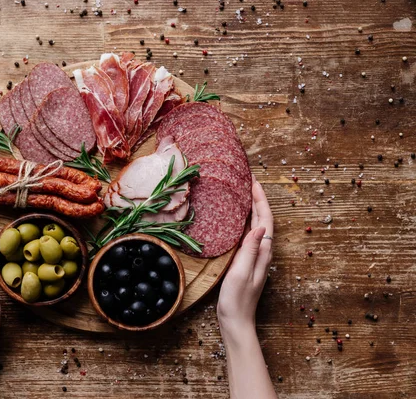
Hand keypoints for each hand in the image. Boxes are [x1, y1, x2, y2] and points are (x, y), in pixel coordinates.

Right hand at [217, 176, 272, 333]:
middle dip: (257, 199)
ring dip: (252, 208)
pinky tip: (236, 218)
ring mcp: (255, 257)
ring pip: (257, 226)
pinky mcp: (246, 261)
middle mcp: (262, 252)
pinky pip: (248, 235)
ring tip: (242, 193)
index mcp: (263, 253)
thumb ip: (250, 250)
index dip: (261, 200)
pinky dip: (244, 221)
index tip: (253, 181)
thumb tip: (259, 226)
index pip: (265, 220)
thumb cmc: (237, 300)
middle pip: (263, 220)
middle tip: (247, 181)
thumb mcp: (241, 273)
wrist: (236, 321)